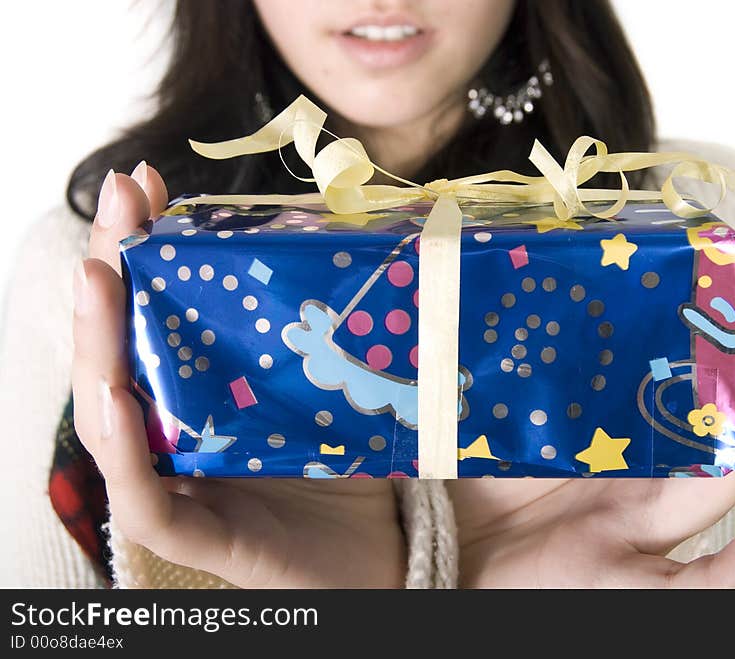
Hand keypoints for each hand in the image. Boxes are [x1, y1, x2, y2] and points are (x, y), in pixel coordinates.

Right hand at [71, 164, 404, 587]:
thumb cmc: (358, 468)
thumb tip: (343, 237)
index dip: (141, 251)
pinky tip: (115, 391)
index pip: (153, 319)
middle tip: (118, 197)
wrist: (391, 556)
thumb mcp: (339, 383)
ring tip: (98, 275)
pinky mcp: (200, 538)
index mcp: (201, 397)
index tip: (146, 182)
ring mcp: (181, 488)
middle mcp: (176, 437)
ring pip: (110, 423)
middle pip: (121, 354)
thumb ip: (328, 326)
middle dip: (109, 272)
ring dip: (95, 345)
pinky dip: (121, 448)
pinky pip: (141, 499)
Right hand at [446, 279, 734, 587]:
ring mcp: (589, 430)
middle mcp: (637, 456)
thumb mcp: (632, 590)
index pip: (732, 437)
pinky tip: (593, 293)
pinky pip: (571, 365)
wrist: (459, 568)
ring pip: (638, 366)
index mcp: (666, 497)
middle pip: (692, 387)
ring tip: (679, 270)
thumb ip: (704, 582)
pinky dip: (586, 330)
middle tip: (734, 274)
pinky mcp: (543, 414)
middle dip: (722, 334)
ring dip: (663, 321)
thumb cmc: (548, 589)